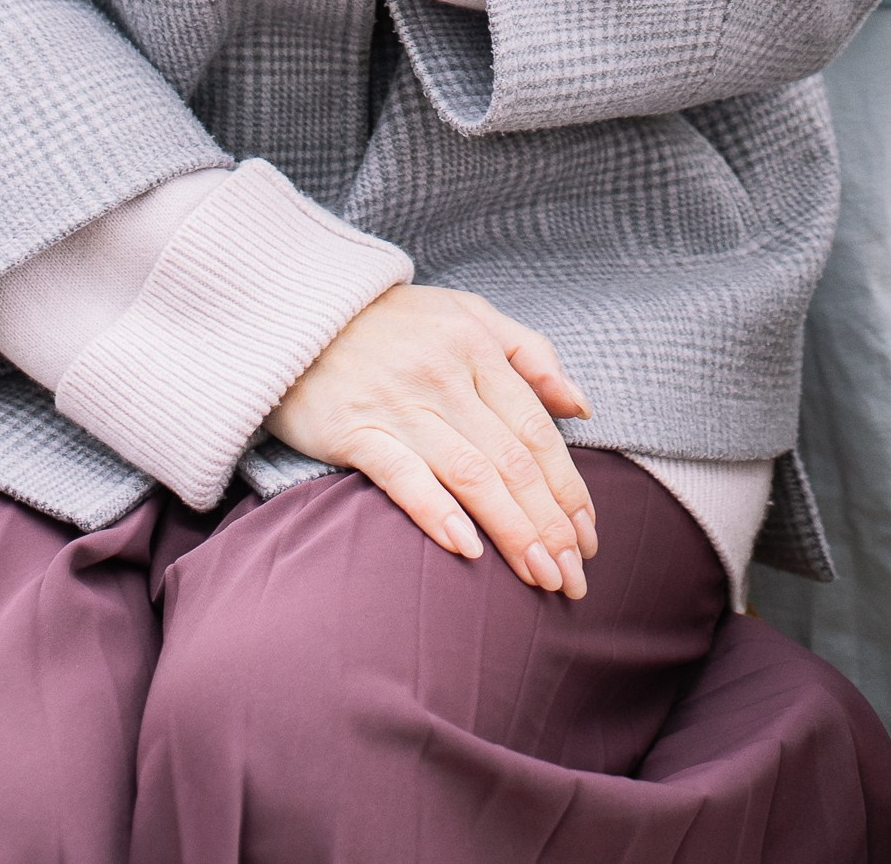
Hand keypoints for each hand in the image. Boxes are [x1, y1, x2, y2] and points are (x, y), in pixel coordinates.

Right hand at [269, 283, 597, 596]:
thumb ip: (528, 353)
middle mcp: (445, 376)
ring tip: (541, 575)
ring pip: (470, 475)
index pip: (535, 429)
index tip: (590, 534)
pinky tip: (469, 548)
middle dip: (550, 524)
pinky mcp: (355, 430)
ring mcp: (400, 404)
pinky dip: (438, 512)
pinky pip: (403, 476)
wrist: (301, 313)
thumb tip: (580, 405)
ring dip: (512, 531)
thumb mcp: (468, 313)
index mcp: (477, 348)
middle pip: (510, 460)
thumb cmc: (395, 320)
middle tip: (574, 577)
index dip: (567, 486)